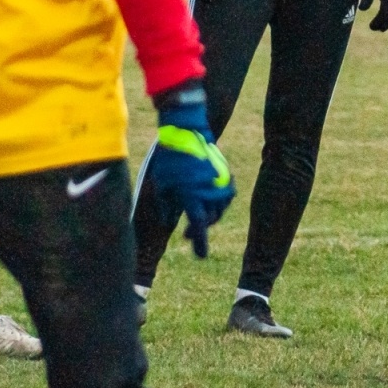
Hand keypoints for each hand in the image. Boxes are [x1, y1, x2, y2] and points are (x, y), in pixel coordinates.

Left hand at [149, 86, 234, 257]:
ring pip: (220, 207)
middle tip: (188, 236)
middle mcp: (208, 191)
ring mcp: (219, 181)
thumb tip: (169, 221)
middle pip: (211, 218)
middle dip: (200, 229)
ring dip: (211, 215)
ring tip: (199, 217)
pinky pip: (226, 194)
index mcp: (191, 195)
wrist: (187, 131)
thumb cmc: (170, 158)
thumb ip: (167, 206)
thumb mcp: (162, 184)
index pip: (199, 225)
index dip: (200, 242)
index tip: (202, 256)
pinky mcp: (224, 173)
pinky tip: (210, 201)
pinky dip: (219, 201)